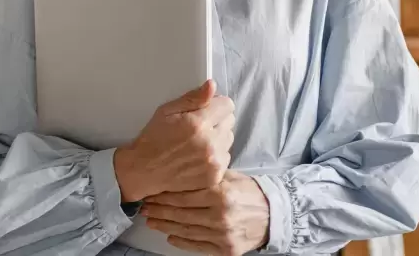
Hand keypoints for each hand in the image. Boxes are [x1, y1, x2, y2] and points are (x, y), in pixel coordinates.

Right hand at [114, 79, 234, 201]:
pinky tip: (199, 156)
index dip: (216, 104)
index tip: (207, 109)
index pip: (227, 105)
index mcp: (198, 124)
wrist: (144, 171)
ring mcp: (213, 162)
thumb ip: (192, 98)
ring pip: (229, 139)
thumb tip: (212, 86)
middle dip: (217, 121)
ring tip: (198, 143)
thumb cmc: (154, 139)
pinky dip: (216, 156)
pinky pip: (226, 158)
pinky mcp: (214, 176)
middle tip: (199, 127)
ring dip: (218, 138)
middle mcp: (209, 143)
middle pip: (230, 121)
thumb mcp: (167, 111)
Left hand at [140, 171, 269, 255]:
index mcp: (221, 193)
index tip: (151, 193)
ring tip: (151, 221)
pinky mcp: (226, 249)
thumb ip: (207, 176)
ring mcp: (223, 234)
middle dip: (159, 210)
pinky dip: (182, 241)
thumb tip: (180, 171)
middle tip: (145, 207)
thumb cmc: (249, 193)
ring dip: (165, 226)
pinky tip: (169, 236)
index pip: (184, 195)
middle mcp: (220, 215)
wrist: (273, 215)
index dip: (165, 195)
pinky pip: (198, 246)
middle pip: (181, 213)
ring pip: (186, 230)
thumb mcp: (231, 177)